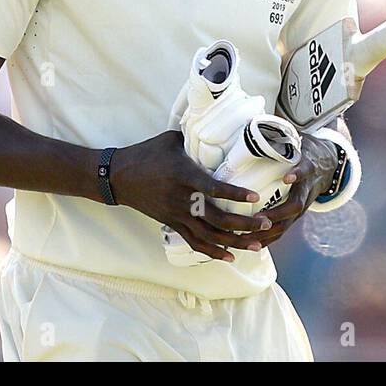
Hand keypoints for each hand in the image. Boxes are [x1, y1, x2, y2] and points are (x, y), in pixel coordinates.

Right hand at [111, 130, 273, 261]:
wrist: (119, 177)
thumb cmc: (147, 153)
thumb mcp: (171, 139)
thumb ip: (196, 138)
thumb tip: (220, 128)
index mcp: (184, 176)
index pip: (213, 188)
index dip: (236, 194)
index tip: (256, 197)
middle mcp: (182, 199)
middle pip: (217, 218)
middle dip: (244, 224)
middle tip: (266, 224)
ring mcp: (177, 215)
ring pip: (210, 235)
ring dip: (235, 242)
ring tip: (256, 245)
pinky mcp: (173, 224)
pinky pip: (196, 242)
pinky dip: (214, 252)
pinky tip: (230, 257)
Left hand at [252, 131, 339, 246]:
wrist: (329, 163)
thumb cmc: (305, 148)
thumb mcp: (297, 136)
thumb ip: (279, 131)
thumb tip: (253, 117)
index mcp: (307, 167)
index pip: (305, 170)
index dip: (297, 173)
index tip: (286, 177)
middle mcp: (307, 188)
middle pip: (295, 205)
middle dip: (278, 213)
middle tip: (260, 217)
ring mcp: (303, 203)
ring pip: (288, 222)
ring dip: (270, 230)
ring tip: (251, 237)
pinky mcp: (296, 214)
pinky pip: (284, 229)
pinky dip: (270, 238)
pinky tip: (253, 245)